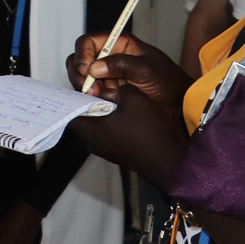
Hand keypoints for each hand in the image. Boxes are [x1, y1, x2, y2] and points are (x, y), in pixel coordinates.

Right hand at [66, 31, 189, 108]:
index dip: (83, 54)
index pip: (89, 42)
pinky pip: (89, 92)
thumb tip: (95, 67)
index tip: (87, 69)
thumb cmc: (169, 82)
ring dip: (85, 87)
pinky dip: (92, 97)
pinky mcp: (106, 91)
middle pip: (79, 59)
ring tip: (99, 95)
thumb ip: (121, 64)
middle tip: (89, 87)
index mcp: (119, 44)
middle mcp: (109, 57)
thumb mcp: (147, 69)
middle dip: (80, 73)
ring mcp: (106, 75)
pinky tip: (105, 101)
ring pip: (81, 77)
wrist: (178, 105)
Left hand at [68, 79, 188, 184]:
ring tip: (113, 93)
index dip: (74, 96)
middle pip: (85, 118)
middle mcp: (94, 144)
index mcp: (90, 132)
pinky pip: (112, 133)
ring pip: (100, 125)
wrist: (173, 160)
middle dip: (91, 101)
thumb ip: (120, 88)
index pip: (71, 112)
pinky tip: (127, 110)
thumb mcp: (135, 99)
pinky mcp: (121, 152)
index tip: (82, 83)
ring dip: (106, 110)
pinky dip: (115, 120)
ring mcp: (108, 150)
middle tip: (98, 84)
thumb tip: (117, 90)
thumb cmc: (149, 130)